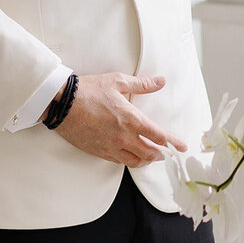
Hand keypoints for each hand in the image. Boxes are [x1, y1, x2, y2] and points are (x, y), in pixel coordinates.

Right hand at [54, 73, 186, 167]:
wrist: (61, 103)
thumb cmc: (89, 90)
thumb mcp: (118, 81)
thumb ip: (142, 84)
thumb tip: (160, 81)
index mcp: (131, 119)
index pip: (159, 136)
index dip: (173, 143)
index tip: (182, 147)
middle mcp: (123, 137)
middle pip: (150, 153)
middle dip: (162, 154)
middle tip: (169, 154)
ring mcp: (110, 147)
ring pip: (135, 161)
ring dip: (147, 160)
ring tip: (152, 156)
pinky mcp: (98, 151)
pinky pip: (119, 161)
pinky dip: (129, 160)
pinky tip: (131, 156)